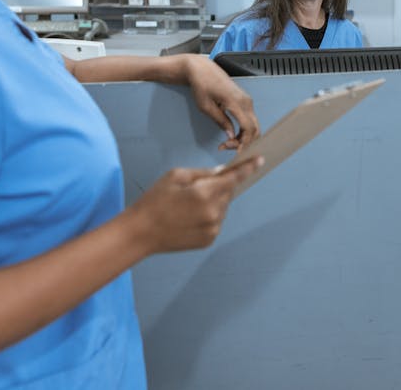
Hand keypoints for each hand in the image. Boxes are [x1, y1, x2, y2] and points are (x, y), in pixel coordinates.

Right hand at [126, 157, 263, 252]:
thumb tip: (222, 172)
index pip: (234, 178)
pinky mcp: (209, 240)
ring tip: (186, 206)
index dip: (248, 168)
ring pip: (222, 207)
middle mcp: (213, 213)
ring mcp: (212, 229)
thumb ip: (203, 173)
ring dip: (212, 202)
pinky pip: (216, 221)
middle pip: (228, 192)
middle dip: (218, 186)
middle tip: (195, 188)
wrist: (140, 233)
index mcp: (204, 194)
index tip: (260, 160)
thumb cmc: (154, 201)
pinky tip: (188, 217)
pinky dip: (208, 215)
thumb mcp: (176, 176)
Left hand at [181, 55, 259, 149]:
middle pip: (255, 128)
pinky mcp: (245, 100)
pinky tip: (232, 134)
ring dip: (244, 137)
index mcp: (236, 102)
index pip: (248, 128)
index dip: (243, 143)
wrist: (202, 70)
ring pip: (254, 125)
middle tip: (227, 147)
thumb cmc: (201, 85)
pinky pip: (250, 119)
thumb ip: (221, 121)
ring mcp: (247, 100)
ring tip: (227, 142)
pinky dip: (244, 130)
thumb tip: (231, 135)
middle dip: (244, 142)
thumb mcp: (206, 107)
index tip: (235, 153)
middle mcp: (246, 101)